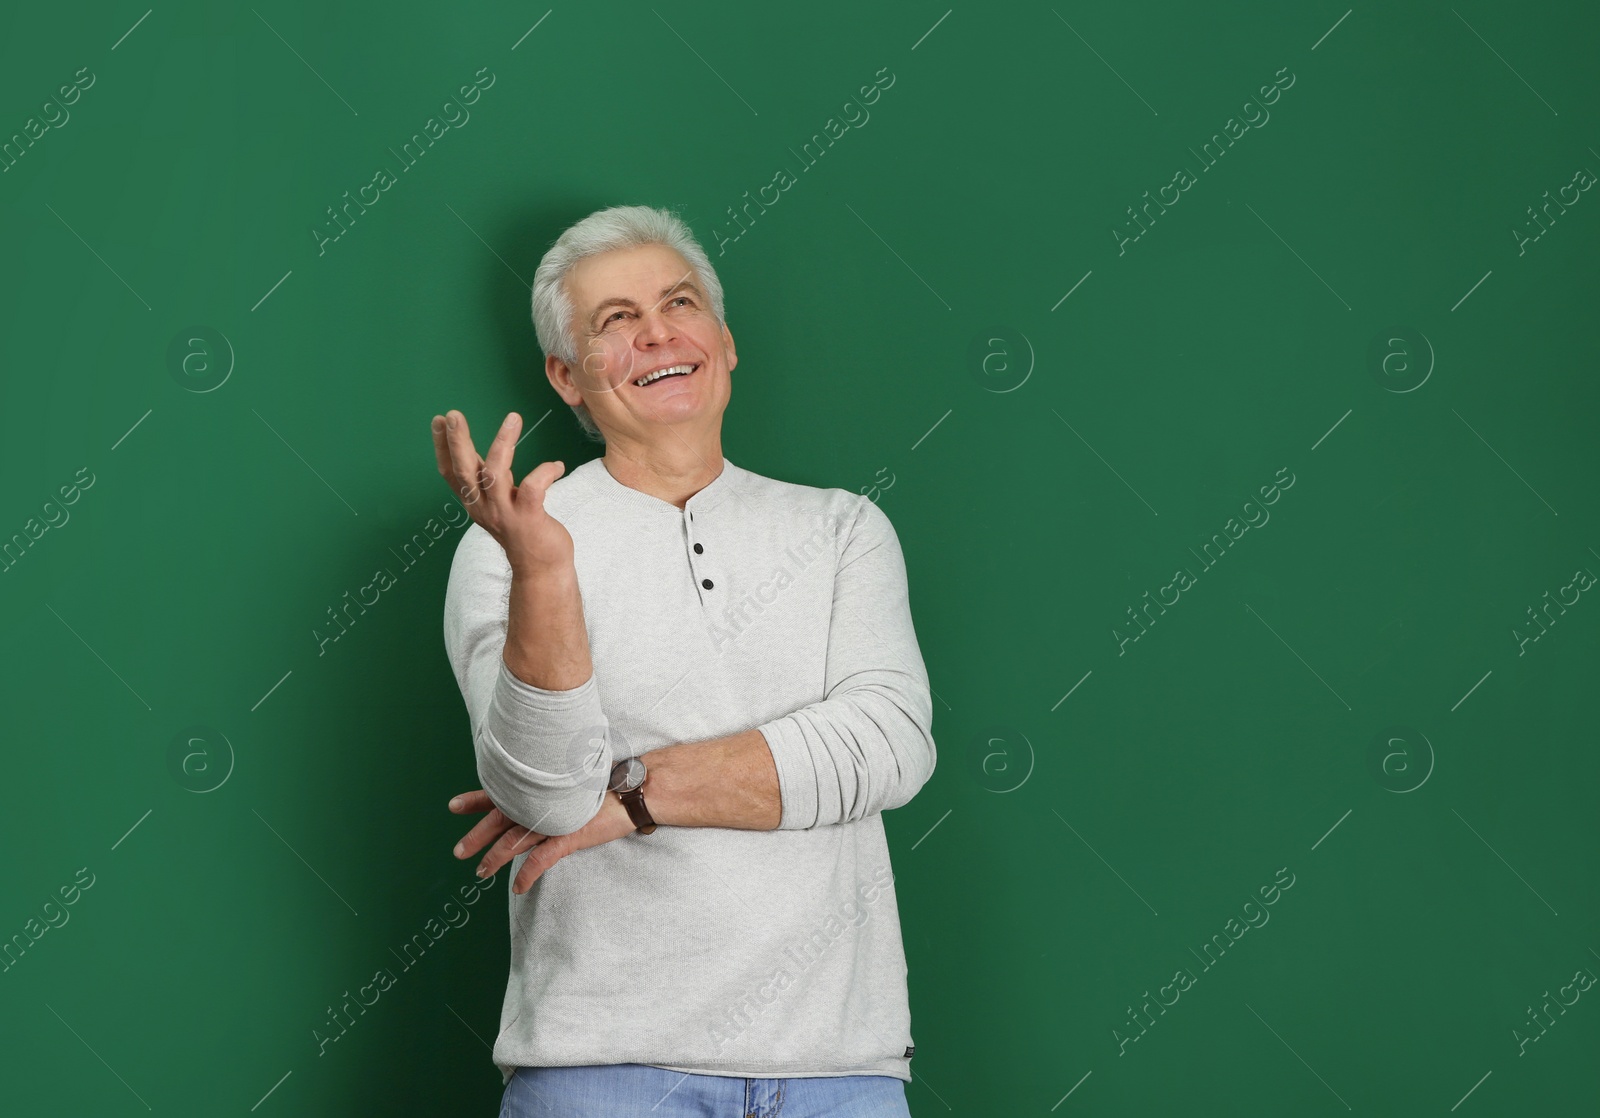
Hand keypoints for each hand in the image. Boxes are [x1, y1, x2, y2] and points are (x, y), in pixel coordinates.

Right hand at [430, 409, 573, 571]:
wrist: (541, 569)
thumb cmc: (522, 530)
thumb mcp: (496, 503)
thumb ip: (485, 479)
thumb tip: (471, 448)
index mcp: (475, 502)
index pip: (450, 473)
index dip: (442, 447)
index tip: (438, 420)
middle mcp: (484, 508)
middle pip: (464, 470)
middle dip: (458, 441)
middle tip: (453, 414)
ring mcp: (504, 513)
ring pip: (495, 473)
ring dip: (503, 443)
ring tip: (513, 418)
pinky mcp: (528, 518)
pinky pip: (533, 487)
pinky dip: (545, 471)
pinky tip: (557, 466)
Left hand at [448, 789, 639, 893]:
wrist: (634, 789)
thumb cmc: (608, 780)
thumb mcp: (573, 777)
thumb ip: (554, 784)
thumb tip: (542, 787)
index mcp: (539, 786)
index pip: (500, 792)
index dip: (476, 799)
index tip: (454, 806)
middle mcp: (540, 800)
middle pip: (499, 819)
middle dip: (477, 836)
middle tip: (458, 851)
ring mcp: (552, 818)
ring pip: (513, 841)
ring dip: (495, 858)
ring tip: (481, 873)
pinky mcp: (567, 835)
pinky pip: (540, 859)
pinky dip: (526, 874)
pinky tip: (518, 887)